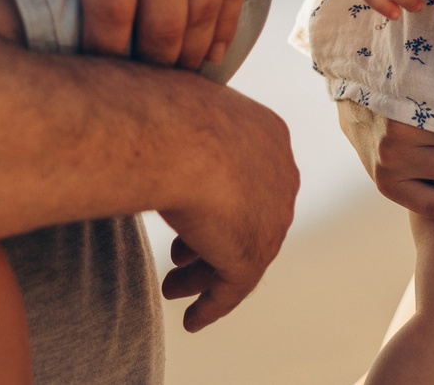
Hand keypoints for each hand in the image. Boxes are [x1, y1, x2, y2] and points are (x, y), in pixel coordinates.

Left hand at [0, 0, 261, 70]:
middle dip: (147, 66)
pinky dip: (221, 29)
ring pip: (202, 15)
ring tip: (167, 70)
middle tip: (134, 81)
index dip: (104, 54)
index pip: (110, 11)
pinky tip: (207, 48)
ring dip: (186, 55)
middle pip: (161, 25)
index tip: (95, 70)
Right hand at [156, 95, 296, 329]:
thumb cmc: (167, 112)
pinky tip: (193, 320)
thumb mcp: (181, 112)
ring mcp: (270, 217)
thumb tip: (155, 135)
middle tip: (181, 253)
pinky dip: (212, 305)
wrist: (176, 136)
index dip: (217, 198)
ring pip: (237, 253)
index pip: (248, 177)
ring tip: (173, 286)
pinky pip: (232, 287)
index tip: (191, 213)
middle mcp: (279, 176)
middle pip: (245, 217)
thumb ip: (182, 131)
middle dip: (211, 237)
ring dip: (204, 273)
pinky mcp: (251, 253)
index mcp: (268, 137)